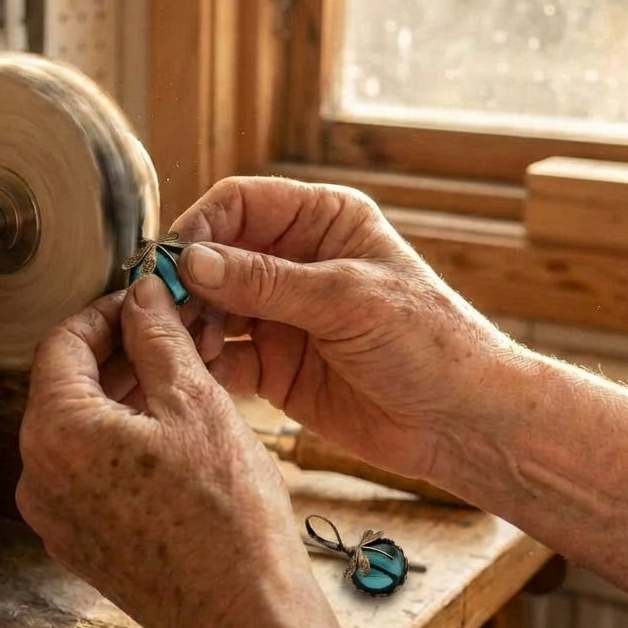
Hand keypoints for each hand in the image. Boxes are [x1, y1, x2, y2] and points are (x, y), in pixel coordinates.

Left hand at [16, 274, 311, 627]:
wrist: (246, 617)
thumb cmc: (226, 515)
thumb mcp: (195, 402)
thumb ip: (158, 337)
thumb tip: (142, 294)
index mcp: (56, 433)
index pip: (61, 343)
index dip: (105, 312)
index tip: (142, 301)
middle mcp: (38, 476)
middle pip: (68, 386)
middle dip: (119, 352)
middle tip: (170, 333)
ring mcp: (56, 515)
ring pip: (81, 428)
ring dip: (123, 394)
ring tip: (179, 375)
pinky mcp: (80, 541)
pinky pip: (89, 470)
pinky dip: (121, 439)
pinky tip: (169, 427)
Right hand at [173, 177, 511, 480]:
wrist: (463, 423)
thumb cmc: (429, 343)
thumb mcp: (348, 300)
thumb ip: (266, 281)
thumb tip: (192, 260)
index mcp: (322, 222)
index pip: (240, 204)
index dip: (201, 226)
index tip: (172, 260)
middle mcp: (294, 262)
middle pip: (216, 256)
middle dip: (187, 282)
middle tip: (164, 312)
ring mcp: (280, 315)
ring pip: (212, 308)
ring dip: (191, 325)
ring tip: (181, 348)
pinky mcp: (273, 365)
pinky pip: (224, 358)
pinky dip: (204, 365)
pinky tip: (195, 375)